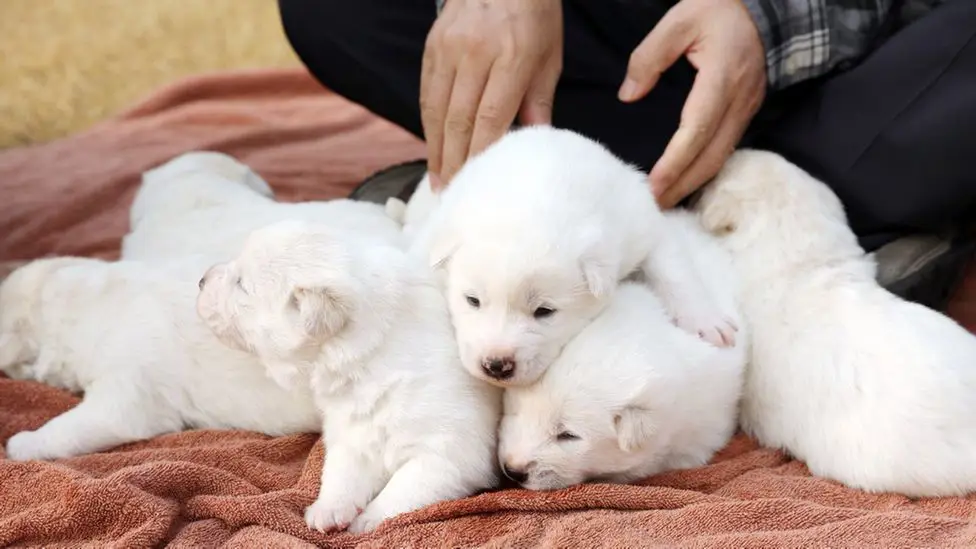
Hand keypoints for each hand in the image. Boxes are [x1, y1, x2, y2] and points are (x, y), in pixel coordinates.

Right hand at [421, 0, 562, 188]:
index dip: (480, 155)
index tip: (477, 184)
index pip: (491, 117)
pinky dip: (429, 124)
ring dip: (436, 149)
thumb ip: (539, 101)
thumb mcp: (549, 56)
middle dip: (454, 161)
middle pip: (459, 119)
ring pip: (436, 109)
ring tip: (438, 180)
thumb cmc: (535, 15)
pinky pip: (426, 93)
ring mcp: (449, 48)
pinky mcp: (432, 46)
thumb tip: (535, 144)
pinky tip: (433, 146)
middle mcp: (475, 53)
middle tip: (451, 194)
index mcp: (512, 57)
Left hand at [619, 0, 766, 207]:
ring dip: (693, 183)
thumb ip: (649, 56)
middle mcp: (739, 101)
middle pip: (711, 156)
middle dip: (682, 186)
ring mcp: (746, 109)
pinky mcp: (746, 112)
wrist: (764, 8)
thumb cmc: (719, 10)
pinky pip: (726, 148)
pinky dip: (704, 169)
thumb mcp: (679, 20)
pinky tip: (685, 181)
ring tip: (664, 201)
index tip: (653, 184)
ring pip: (721, 157)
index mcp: (722, 79)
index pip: (696, 131)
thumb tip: (628, 94)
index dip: (674, 162)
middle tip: (653, 207)